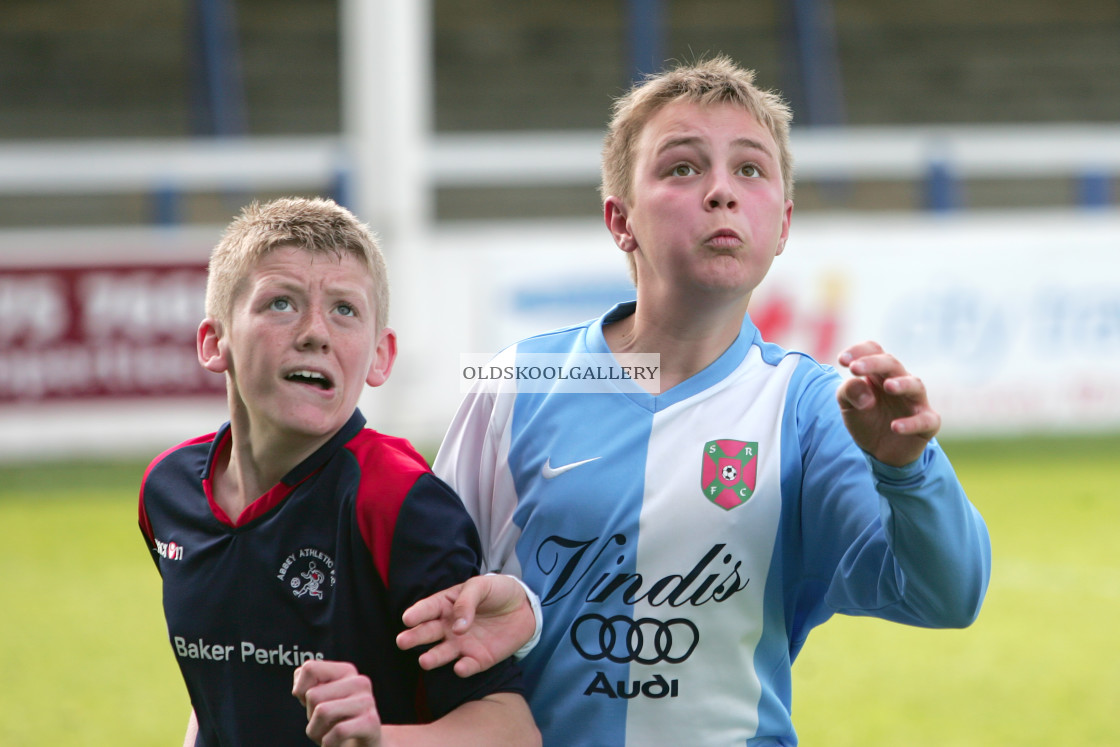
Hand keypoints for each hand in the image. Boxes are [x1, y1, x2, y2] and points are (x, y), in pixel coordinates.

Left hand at [292, 660, 380, 746]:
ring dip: (317, 732)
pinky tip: (336, 743)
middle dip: (311, 716)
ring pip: (322, 712)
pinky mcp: (371, 722)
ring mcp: (367, 701)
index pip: (309, 668)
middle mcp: (360, 681)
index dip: (301, 690)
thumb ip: (306, 684)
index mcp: (346, 671)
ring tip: (329, 734)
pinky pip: (338, 731)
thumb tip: (299, 684)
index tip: (314, 703)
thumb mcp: (319, 701)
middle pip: (312, 695)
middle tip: (325, 724)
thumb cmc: (336, 723)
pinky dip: (328, 743)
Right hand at [397, 574, 535, 676]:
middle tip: (402, 641)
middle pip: (428, 633)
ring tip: (424, 661)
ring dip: (433, 658)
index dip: (417, 613)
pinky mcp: (478, 659)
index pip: (428, 609)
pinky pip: (468, 666)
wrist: (523, 606)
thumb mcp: (481, 586)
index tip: (407, 618)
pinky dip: (463, 668)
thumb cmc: (497, 591)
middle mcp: (449, 627)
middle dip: (415, 638)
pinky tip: (459, 667)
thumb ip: (467, 602)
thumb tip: (457, 626)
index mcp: (446, 605)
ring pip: (443, 653)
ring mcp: (462, 644)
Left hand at [836, 341, 939, 466]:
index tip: (842, 360)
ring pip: (915, 385)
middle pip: (892, 363)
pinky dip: (912, 423)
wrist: (879, 451)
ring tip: (888, 386)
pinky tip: (894, 426)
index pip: (873, 350)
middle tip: (854, 368)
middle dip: (873, 363)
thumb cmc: (865, 419)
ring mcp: (915, 401)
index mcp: (879, 372)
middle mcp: (900, 381)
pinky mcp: (928, 423)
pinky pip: (926, 420)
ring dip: (902, 384)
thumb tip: (863, 391)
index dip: (858, 351)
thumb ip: (848, 392)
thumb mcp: (848, 405)